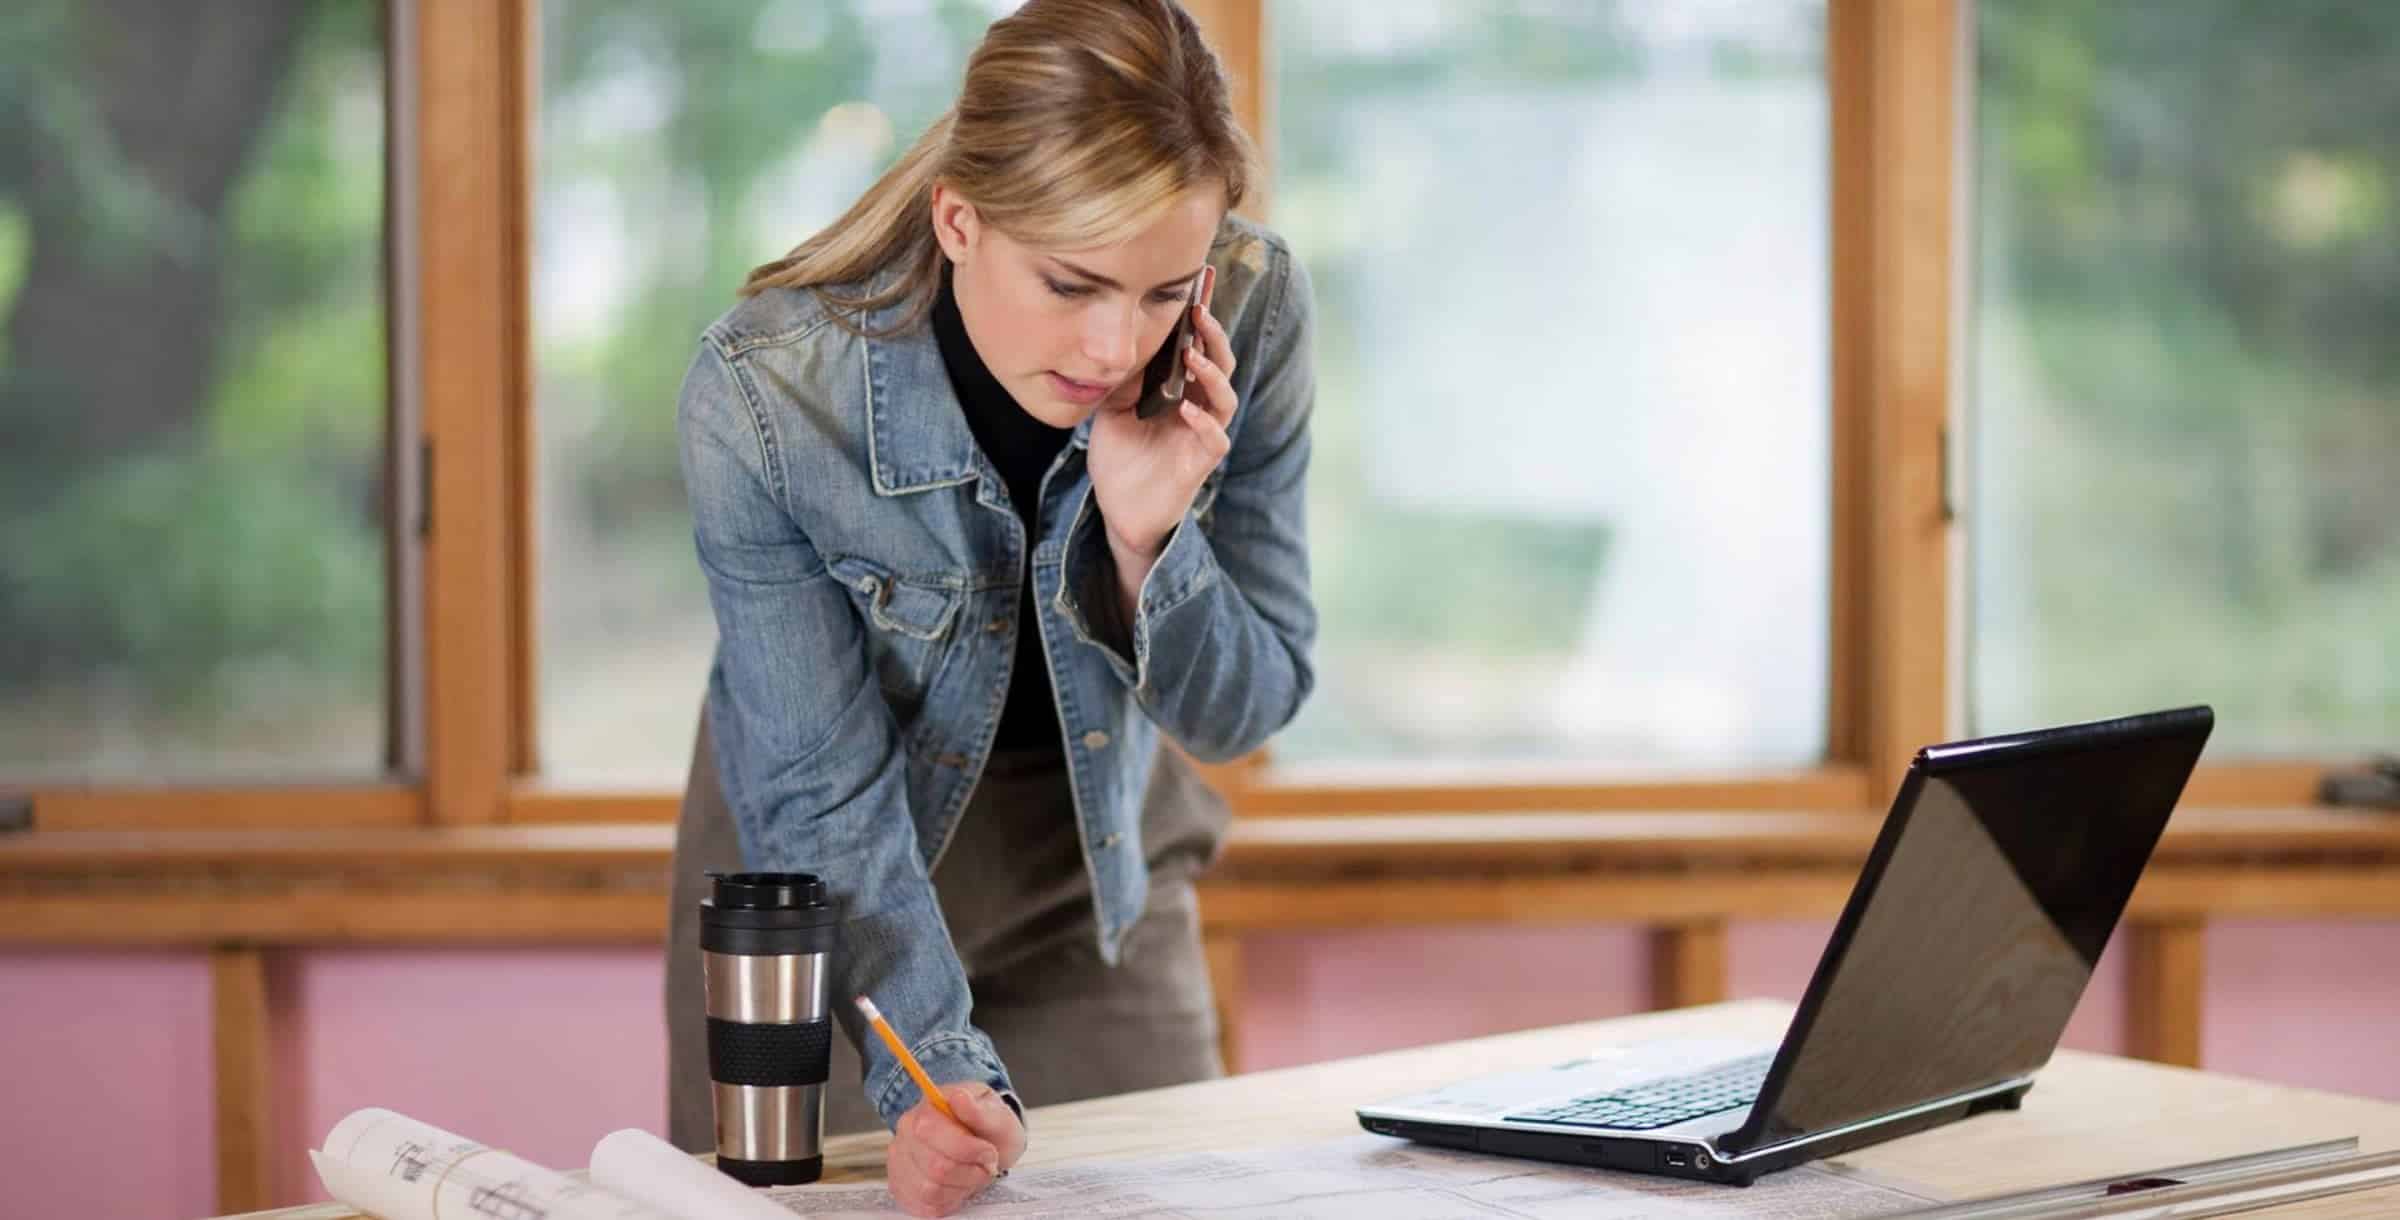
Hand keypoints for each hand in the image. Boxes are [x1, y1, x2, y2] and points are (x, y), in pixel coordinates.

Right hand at [884, 1082, 1025, 1216]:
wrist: (983, 1142)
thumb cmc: (988, 1127)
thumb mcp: (997, 1114)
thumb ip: (980, 1110)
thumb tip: (960, 1098)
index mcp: (928, 1107)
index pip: (930, 1130)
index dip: (967, 1149)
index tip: (988, 1152)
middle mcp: (907, 1132)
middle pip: (935, 1167)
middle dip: (969, 1172)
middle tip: (984, 1166)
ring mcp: (900, 1160)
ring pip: (929, 1190)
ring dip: (960, 1188)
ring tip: (970, 1175)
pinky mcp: (902, 1187)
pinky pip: (924, 1206)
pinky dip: (948, 1201)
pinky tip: (957, 1186)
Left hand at [1088, 267, 1237, 564]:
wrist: (1117, 509)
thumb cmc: (1120, 458)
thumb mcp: (1112, 407)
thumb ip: (1124, 377)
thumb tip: (1125, 339)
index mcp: (1181, 391)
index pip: (1199, 349)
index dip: (1203, 321)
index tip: (1199, 288)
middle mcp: (1198, 409)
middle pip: (1221, 366)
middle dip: (1213, 338)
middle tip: (1199, 312)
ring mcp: (1201, 436)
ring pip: (1224, 399)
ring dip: (1212, 375)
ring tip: (1193, 356)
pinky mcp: (1198, 464)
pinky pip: (1214, 440)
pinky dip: (1203, 422)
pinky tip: (1187, 409)